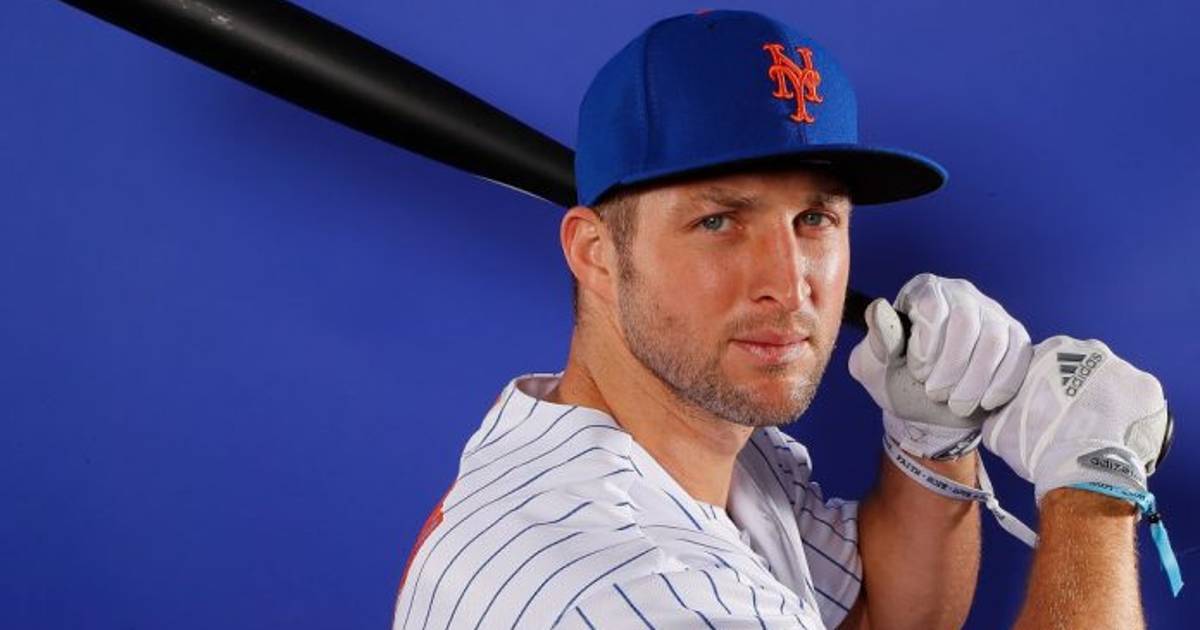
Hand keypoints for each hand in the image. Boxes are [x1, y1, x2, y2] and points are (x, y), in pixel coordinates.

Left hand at [849, 274, 1032, 459]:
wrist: (928, 409)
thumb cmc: (897, 380)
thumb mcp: (874, 365)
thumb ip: (877, 340)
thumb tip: (878, 309)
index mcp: (922, 291)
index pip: (932, 305)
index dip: (927, 345)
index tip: (918, 373)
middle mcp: (960, 293)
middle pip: (966, 322)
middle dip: (952, 366)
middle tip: (936, 395)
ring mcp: (991, 313)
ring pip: (994, 339)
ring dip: (976, 379)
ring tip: (957, 405)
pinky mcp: (1014, 337)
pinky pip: (1019, 354)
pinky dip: (1002, 383)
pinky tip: (985, 402)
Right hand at [981, 335, 1170, 502]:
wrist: (1081, 467)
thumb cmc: (1039, 444)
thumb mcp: (999, 426)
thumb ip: (998, 410)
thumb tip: (992, 412)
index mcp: (1051, 351)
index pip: (1046, 363)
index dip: (1043, 387)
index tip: (1044, 409)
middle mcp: (1089, 350)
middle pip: (1082, 369)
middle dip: (1078, 391)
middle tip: (1070, 421)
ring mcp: (1123, 367)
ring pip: (1111, 384)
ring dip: (1104, 403)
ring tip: (1095, 433)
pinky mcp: (1148, 389)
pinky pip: (1137, 402)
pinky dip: (1129, 416)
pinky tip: (1117, 436)